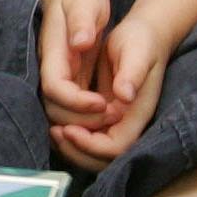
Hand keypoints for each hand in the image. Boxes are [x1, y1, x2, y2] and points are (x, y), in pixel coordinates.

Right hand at [36, 0, 110, 129]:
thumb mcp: (86, 2)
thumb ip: (82, 22)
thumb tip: (80, 43)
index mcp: (52, 52)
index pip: (54, 87)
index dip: (75, 101)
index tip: (102, 102)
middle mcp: (50, 68)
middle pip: (53, 107)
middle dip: (81, 117)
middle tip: (113, 114)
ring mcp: (57, 75)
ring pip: (59, 111)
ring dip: (84, 121)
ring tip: (113, 115)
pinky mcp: (67, 79)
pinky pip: (69, 107)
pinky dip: (85, 116)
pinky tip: (108, 112)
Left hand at [51, 9, 171, 169]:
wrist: (142, 37)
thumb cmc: (141, 42)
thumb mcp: (137, 52)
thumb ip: (132, 73)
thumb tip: (124, 95)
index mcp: (137, 114)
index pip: (116, 147)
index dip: (91, 145)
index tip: (70, 129)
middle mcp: (126, 123)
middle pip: (103, 159)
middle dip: (77, 151)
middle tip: (56, 132)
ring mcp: (113, 121)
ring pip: (92, 152)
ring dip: (71, 146)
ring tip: (53, 130)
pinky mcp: (102, 114)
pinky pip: (86, 136)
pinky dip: (70, 136)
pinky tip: (55, 123)